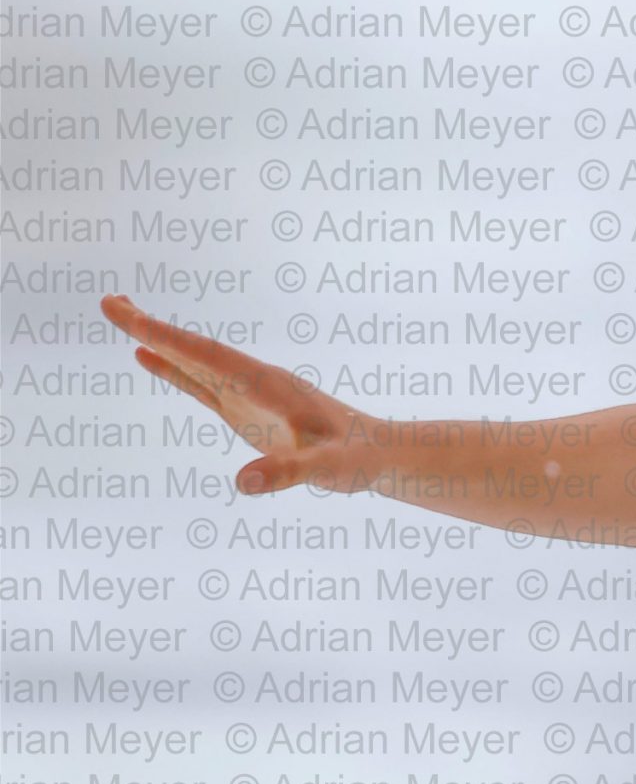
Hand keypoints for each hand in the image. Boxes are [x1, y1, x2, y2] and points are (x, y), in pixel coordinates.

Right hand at [101, 296, 391, 495]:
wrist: (379, 453)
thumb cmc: (356, 459)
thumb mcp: (327, 469)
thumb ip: (289, 473)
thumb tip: (244, 482)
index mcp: (267, 384)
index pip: (207, 356)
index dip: (166, 337)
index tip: (129, 316)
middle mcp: (254, 379)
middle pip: (195, 348)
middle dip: (151, 326)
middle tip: (109, 302)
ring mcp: (248, 392)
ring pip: (195, 360)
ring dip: (158, 339)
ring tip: (121, 316)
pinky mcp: (246, 409)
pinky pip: (201, 383)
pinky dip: (173, 367)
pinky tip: (148, 356)